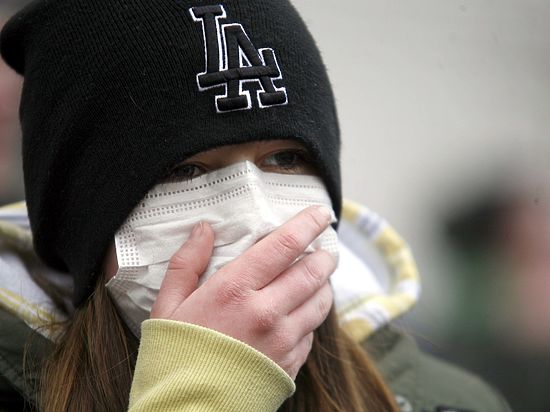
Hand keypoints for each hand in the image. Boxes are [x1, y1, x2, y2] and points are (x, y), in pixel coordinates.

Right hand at [150, 205, 335, 378]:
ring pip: (321, 301)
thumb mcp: (167, 306)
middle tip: (323, 248)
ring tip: (319, 276)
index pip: (284, 245)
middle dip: (323, 255)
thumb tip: (204, 229)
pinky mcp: (290, 364)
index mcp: (234, 290)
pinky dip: (312, 316)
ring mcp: (282, 341)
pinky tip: (302, 313)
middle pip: (312, 271)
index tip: (320, 214)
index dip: (307, 224)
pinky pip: (312, 332)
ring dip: (324, 283)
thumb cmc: (173, 358)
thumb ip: (187, 263)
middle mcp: (266, 312)